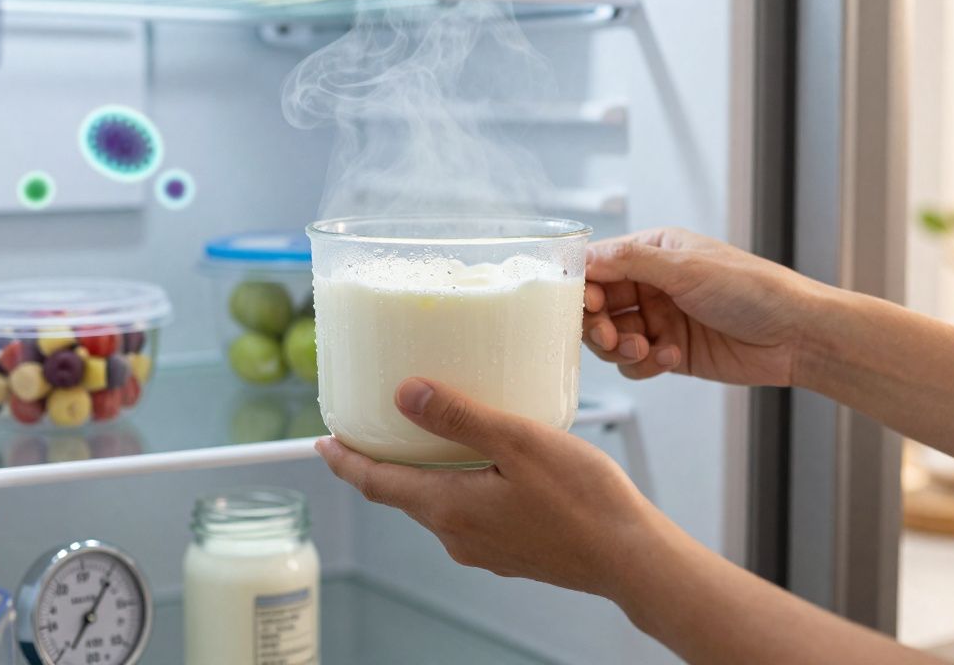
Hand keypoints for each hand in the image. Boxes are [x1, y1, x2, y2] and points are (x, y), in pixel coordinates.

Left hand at [315, 378, 665, 598]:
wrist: (631, 558)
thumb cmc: (584, 500)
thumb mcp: (518, 442)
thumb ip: (460, 417)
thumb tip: (405, 396)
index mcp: (450, 508)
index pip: (377, 484)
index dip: (346, 461)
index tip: (322, 442)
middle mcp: (458, 535)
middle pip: (403, 495)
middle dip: (382, 463)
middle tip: (370, 429)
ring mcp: (484, 549)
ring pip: (437, 504)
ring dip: (422, 473)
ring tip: (425, 438)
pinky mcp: (510, 551)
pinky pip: (468, 513)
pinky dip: (457, 485)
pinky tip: (481, 464)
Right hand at [583, 228, 827, 385]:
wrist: (796, 335)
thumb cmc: (752, 289)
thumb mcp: (687, 267)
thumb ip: (631, 262)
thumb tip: (585, 258)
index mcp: (654, 251)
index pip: (599, 266)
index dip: (585, 287)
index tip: (588, 304)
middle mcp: (651, 284)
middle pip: (598, 307)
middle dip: (598, 325)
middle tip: (610, 337)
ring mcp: (660, 319)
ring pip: (612, 339)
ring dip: (621, 348)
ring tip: (646, 349)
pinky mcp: (669, 353)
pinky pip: (635, 364)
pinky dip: (645, 364)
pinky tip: (671, 357)